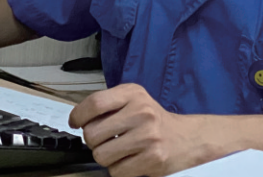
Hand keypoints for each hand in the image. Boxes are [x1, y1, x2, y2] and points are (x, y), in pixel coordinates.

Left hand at [69, 83, 212, 176]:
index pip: (95, 103)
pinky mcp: (153, 160)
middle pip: (93, 133)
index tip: (75, 122)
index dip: (78, 115)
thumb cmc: (153, 119)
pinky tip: (128, 160)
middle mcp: (141, 112)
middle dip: (92, 140)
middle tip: (103, 139)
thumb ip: (109, 104)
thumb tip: (79, 118)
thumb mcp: (134, 100)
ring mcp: (148, 137)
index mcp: (133, 93)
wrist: (187, 138)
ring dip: (105, 156)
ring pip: (102, 155)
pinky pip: (116, 171)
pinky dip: (117, 169)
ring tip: (117, 150)